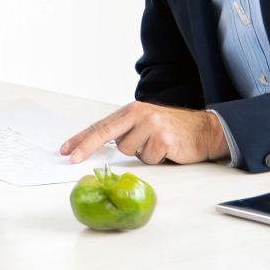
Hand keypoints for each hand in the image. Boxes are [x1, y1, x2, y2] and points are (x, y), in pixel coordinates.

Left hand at [59, 102, 225, 164]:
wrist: (204, 131)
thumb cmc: (172, 130)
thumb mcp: (145, 124)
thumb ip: (125, 132)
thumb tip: (99, 146)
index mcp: (132, 110)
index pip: (101, 125)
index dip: (81, 138)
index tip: (66, 149)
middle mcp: (140, 114)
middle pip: (105, 133)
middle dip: (86, 147)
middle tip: (72, 158)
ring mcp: (152, 125)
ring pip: (129, 151)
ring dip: (141, 155)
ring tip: (156, 147)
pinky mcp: (163, 138)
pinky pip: (148, 158)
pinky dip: (156, 159)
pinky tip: (166, 151)